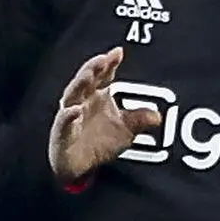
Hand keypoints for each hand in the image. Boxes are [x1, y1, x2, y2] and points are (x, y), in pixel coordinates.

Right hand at [50, 47, 159, 183]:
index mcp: (96, 96)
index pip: (103, 76)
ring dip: (78, 84)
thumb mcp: (125, 130)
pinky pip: (63, 123)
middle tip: (101, 59)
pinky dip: (67, 116)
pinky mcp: (62, 134)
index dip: (109, 64)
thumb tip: (158, 115)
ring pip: (71, 96)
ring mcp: (69, 117)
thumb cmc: (98, 143)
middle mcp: (81, 102)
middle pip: (85, 81)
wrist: (79, 168)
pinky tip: (74, 111)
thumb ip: (139, 120)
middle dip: (92, 68)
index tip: (117, 52)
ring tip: (87, 75)